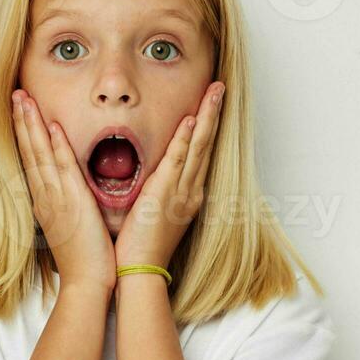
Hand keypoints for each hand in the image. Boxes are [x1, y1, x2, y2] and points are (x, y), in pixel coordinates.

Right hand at [12, 89, 116, 296]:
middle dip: (21, 120)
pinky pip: (62, 167)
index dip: (24, 133)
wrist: (86, 282)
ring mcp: (56, 197)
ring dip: (32, 124)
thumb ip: (66, 205)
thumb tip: (67, 192)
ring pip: (40, 153)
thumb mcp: (69, 226)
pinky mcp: (72, 201)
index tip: (19, 111)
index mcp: (44, 200)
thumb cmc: (83, 259)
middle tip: (15, 94)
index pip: (30, 159)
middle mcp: (45, 195)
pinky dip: (56, 146)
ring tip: (24, 99)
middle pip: (29, 150)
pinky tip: (52, 126)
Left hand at [113, 80, 224, 269]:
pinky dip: (186, 141)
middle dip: (213, 113)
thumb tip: (150, 180)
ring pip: (198, 147)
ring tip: (214, 91)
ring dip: (206, 117)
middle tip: (220, 86)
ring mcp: (181, 193)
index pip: (199, 153)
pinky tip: (191, 120)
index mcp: (186, 195)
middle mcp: (189, 191)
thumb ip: (155, 193)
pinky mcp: (165, 197)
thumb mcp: (152, 215)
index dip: (206, 126)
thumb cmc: (139, 247)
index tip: (209, 103)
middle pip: (206, 144)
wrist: (138, 273)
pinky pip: (177, 163)